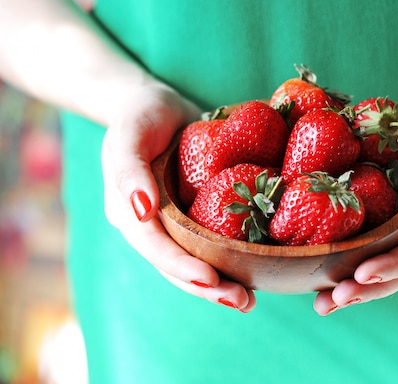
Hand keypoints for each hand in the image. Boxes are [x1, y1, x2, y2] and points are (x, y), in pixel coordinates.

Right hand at [100, 81, 256, 311]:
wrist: (159, 106)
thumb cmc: (140, 115)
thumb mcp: (129, 133)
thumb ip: (129, 170)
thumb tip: (140, 212)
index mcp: (129, 214)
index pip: (156, 248)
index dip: (182, 267)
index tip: (213, 279)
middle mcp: (151, 227)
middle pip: (177, 266)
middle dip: (208, 287)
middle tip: (242, 302)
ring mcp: (174, 224)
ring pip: (196, 261)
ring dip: (221, 283)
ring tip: (250, 300)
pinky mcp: (196, 216)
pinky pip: (212, 242)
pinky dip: (231, 258)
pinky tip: (257, 271)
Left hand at [313, 92, 397, 314]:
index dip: (394, 266)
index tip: (363, 273)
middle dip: (367, 289)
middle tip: (333, 300)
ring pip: (380, 265)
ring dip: (353, 286)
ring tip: (322, 304)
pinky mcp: (382, 219)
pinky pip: (364, 244)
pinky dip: (343, 260)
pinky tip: (316, 273)